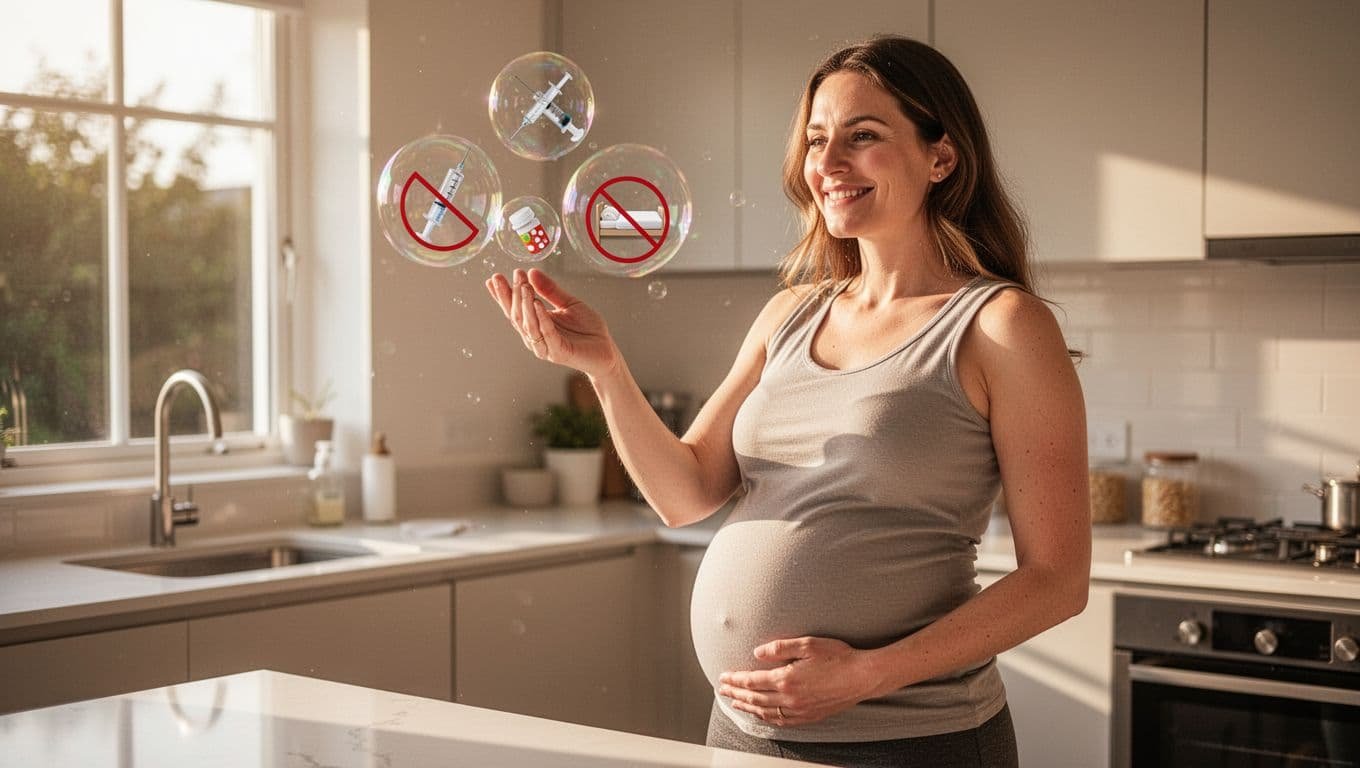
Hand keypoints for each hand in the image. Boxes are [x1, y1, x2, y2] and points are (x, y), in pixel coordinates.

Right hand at [484, 268, 619, 379]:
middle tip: (514, 274)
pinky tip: (536, 303)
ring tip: (523, 285)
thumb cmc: (588, 330)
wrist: (607, 351)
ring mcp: (545, 346)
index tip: (494, 278)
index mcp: (536, 324)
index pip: (514, 308)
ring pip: (528, 324)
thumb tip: (532, 272)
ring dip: (524, 304)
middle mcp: (535, 336)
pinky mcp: (558, 352)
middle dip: (513, 294)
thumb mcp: (569, 303)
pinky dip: (540, 318)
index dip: (503, 294)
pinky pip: (546, 333)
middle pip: (517, 315)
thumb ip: (551, 290)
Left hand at [718, 636, 882, 726]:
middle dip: (736, 693)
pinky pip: (782, 722)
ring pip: (766, 712)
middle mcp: (790, 698)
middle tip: (723, 689)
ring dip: (748, 707)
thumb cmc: (838, 657)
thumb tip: (756, 653)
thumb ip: (779, 649)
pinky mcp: (810, 716)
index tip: (723, 676)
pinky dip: (767, 719)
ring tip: (736, 703)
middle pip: (754, 698)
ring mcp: (800, 710)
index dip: (735, 679)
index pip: (751, 681)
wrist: (863, 676)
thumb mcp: (807, 644)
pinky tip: (763, 715)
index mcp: (786, 679)